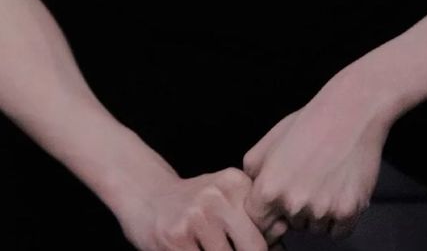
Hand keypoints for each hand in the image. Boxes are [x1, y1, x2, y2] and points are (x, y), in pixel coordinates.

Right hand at [117, 164, 289, 250]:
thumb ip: (253, 220)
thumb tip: (282, 245)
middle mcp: (218, 195)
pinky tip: (193, 249)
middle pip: (255, 249)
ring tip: (208, 244)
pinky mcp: (176, 238)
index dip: (268, 246)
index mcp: (236, 183)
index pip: (270, 228)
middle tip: (229, 247)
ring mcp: (197, 217)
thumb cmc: (193, 204)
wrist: (144, 194)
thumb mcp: (224, 198)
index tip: (258, 246)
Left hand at [241, 73, 391, 240]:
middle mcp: (293, 204)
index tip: (278, 204)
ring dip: (318, 214)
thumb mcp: (269, 141)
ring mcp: (322, 210)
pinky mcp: (349, 212)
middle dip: (295, 210)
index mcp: (269, 188)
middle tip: (307, 180)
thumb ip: (252, 172)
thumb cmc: (309, 123)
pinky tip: (339, 189)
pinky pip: (338, 231)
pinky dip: (340, 217)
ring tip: (325, 180)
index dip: (269, 213)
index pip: (258, 223)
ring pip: (315, 229)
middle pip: (290, 225)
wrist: (350, 112)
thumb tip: (250, 194)